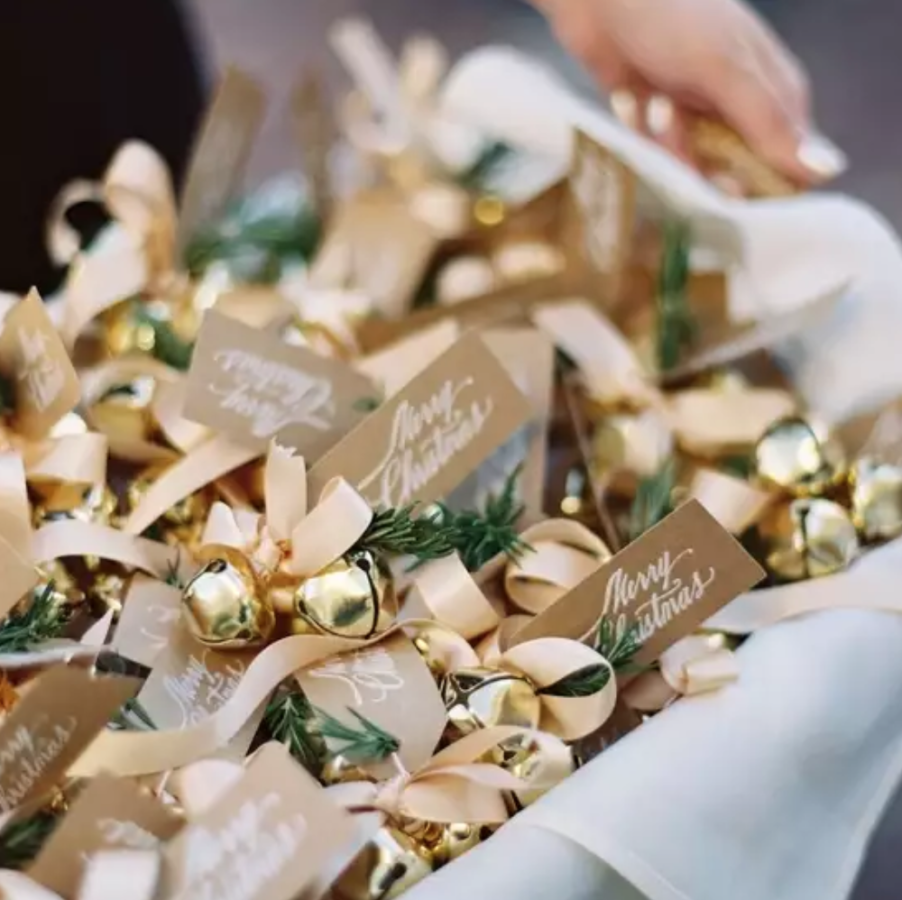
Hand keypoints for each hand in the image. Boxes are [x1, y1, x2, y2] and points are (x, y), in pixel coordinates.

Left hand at [532, 0, 845, 183]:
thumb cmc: (671, 16)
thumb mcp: (726, 70)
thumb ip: (770, 124)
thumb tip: (827, 171)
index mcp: (773, 92)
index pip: (787, 163)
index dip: (761, 185)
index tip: (732, 185)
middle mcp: (737, 108)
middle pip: (733, 173)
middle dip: (703, 167)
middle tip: (684, 139)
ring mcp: (695, 114)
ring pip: (688, 167)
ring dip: (665, 143)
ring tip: (653, 103)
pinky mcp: (653, 120)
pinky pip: (653, 154)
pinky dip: (639, 131)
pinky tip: (630, 97)